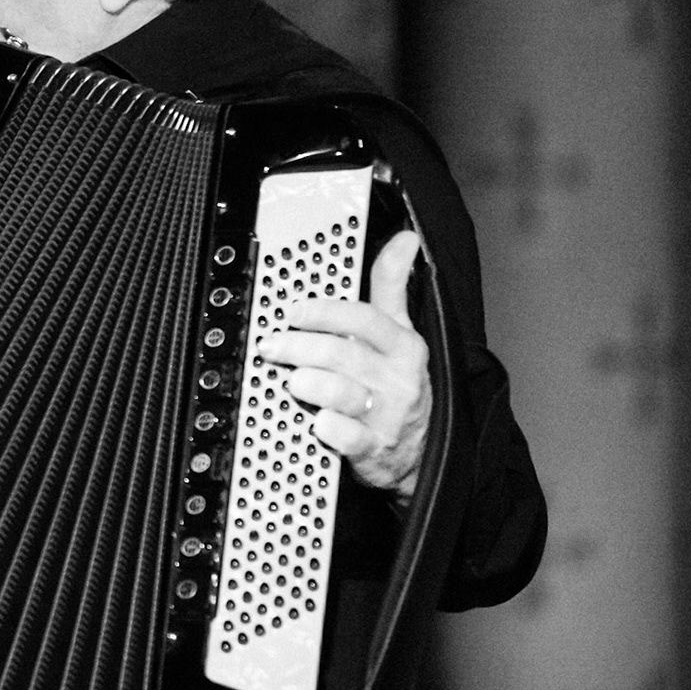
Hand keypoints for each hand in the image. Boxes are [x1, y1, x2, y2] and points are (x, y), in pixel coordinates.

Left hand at [255, 230, 429, 496]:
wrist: (420, 448)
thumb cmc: (398, 382)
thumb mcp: (400, 331)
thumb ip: (392, 286)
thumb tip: (404, 239)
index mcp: (402, 345)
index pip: (366, 320)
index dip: (327, 313)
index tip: (293, 311)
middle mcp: (396, 379)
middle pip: (344, 355)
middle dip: (302, 348)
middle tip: (271, 345)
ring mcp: (387, 415)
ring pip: (345, 395)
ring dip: (313, 384)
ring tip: (291, 380)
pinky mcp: (375, 450)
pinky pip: (352, 440)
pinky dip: (333, 430)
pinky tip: (317, 422)